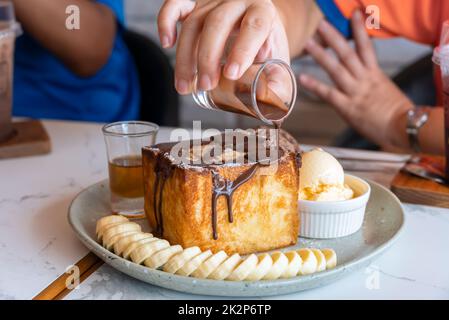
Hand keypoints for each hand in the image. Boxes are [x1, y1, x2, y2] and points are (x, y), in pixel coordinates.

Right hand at [158, 0, 289, 93]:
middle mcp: (238, 1)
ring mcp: (213, 1)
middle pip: (218, 23)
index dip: (242, 50)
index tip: (231, 73)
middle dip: (208, 57)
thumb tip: (270, 102)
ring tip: (185, 86)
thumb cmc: (266, 47)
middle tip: (206, 85)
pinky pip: (175, 4)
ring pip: (194, 22)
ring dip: (185, 56)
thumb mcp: (279, 64)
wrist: (256, 26)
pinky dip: (166, 21)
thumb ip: (278, 84)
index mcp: (263, 12)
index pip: (254, 26)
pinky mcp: (194, 3)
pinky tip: (167, 43)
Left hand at [299, 11, 413, 149]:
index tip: (354, 14)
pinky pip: (328, 94)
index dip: (359, 30)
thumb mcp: (386, 91)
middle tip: (321, 24)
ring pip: (336, 69)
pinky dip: (315, 85)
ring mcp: (355, 92)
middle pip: (347, 53)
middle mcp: (364, 79)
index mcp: (375, 74)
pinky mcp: (347, 107)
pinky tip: (302, 77)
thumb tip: (363, 79)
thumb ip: (372, 82)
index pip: (366, 47)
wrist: (403, 127)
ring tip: (308, 43)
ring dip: (321, 55)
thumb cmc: (397, 113)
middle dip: (334, 37)